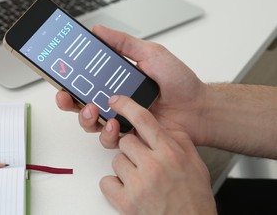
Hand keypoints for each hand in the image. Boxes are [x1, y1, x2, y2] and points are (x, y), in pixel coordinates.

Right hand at [56, 25, 208, 147]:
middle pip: (80, 103)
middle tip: (67, 96)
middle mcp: (113, 101)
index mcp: (115, 80)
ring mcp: (120, 119)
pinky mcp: (129, 136)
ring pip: (90, 123)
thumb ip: (123, 43)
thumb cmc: (178, 81)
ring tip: (94, 110)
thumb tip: (98, 30)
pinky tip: (116, 124)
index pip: (84, 80)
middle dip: (68, 101)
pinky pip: (110, 139)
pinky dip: (108, 133)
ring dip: (85, 117)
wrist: (198, 107)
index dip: (68, 78)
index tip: (57, 72)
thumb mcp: (150, 53)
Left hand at [100, 95, 215, 214]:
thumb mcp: (196, 164)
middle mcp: (154, 165)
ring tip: (140, 180)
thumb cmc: (194, 199)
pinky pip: (106, 181)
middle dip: (131, 149)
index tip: (116, 100)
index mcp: (171, 153)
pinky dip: (114, 186)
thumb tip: (164, 128)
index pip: (144, 120)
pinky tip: (129, 190)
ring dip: (125, 169)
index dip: (127, 106)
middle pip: (125, 141)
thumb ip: (179, 142)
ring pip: (116, 160)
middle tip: (142, 161)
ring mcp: (139, 183)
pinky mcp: (127, 201)